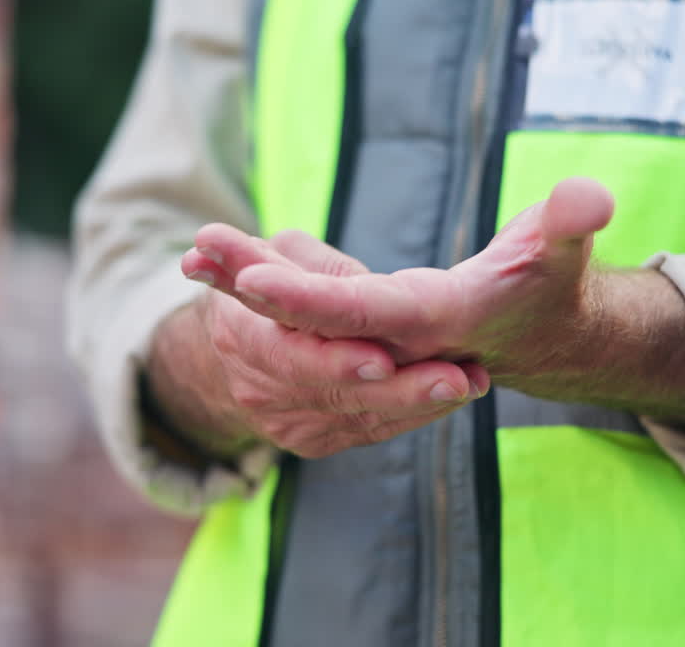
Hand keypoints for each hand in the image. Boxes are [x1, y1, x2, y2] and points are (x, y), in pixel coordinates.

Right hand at [147, 278, 489, 460]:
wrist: (245, 346)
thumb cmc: (269, 278)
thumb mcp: (271, 256)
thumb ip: (268, 259)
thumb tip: (210, 244)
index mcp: (241, 335)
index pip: (287, 353)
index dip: (334, 360)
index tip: (380, 360)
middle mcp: (260, 390)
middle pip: (337, 396)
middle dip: (401, 391)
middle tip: (456, 379)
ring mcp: (286, 422)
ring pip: (362, 418)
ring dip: (423, 402)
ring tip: (474, 382)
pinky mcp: (314, 440)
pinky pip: (370, 431)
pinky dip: (414, 414)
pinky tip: (455, 395)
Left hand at [184, 178, 614, 387]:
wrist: (536, 336)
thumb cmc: (546, 285)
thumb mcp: (560, 250)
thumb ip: (570, 223)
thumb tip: (592, 197)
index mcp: (436, 324)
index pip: (363, 315)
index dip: (309, 300)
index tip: (252, 276)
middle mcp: (395, 345)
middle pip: (310, 323)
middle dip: (251, 286)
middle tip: (200, 246)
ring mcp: (372, 344)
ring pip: (294, 321)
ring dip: (240, 287)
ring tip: (194, 250)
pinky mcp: (358, 334)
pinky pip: (297, 317)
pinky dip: (253, 292)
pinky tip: (211, 265)